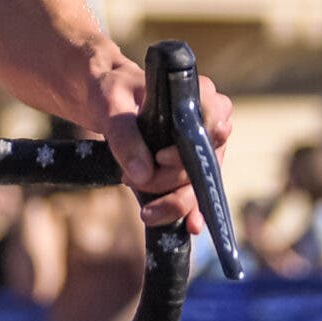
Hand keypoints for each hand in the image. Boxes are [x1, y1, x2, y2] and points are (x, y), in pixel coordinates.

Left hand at [87, 60, 236, 231]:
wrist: (109, 103)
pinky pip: (198, 194)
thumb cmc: (114, 93)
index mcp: (197, 95)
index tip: (160, 157)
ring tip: (146, 210)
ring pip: (200, 183)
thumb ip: (125, 135)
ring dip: (173, 200)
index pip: (212, 122)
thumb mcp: (111, 106)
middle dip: (169, 179)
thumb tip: (143, 174)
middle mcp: (209, 123)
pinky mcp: (193, 171)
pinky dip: (193, 212)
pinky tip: (191, 227)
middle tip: (131, 179)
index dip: (189, 145)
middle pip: (202, 160)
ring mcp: (205, 150)